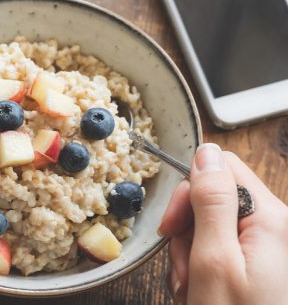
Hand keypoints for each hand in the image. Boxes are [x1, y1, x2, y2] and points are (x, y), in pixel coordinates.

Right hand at [159, 143, 287, 304]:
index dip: (189, 193)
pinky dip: (199, 271)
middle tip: (187, 270)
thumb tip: (205, 152)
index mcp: (270, 218)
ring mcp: (263, 248)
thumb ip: (211, 202)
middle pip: (212, 201)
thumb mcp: (214, 261)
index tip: (172, 226)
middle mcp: (271, 228)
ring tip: (194, 290)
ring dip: (190, 258)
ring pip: (207, 229)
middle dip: (187, 233)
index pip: (221, 169)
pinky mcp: (254, 265)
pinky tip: (200, 294)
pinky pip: (214, 251)